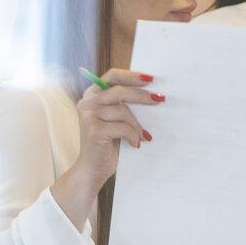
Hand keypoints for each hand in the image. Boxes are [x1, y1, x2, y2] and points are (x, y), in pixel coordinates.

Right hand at [52, 68, 160, 220]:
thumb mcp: (113, 118)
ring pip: (124, 112)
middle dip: (142, 96)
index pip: (112, 76)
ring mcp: (89, 116)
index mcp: (91, 95)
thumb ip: (121, 104)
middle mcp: (86, 102)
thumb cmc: (106, 143)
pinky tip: (135, 144)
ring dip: (137, 126)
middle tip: (159, 100)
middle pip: (120, 91)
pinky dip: (133, 136)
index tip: (150, 79)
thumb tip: (149, 93)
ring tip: (141, 136)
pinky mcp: (95, 130)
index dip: (132, 75)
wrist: (92, 169)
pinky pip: (124, 128)